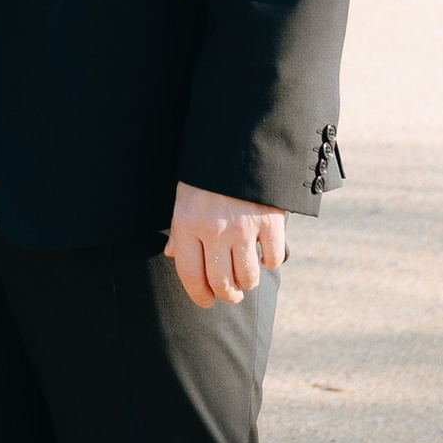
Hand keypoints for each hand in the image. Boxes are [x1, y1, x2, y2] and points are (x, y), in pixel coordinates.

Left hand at [165, 181, 288, 308]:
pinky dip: (269, 261)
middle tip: (232, 293)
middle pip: (221, 283)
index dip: (199, 295)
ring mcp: (242, 226)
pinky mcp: (269, 222)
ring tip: (247, 275)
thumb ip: (179, 229)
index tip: (207, 302)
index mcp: (187, 222)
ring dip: (248, 282)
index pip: (190, 274)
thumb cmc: (208, 174)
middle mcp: (213, 228)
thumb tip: (172, 255)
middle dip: (227, 295)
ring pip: (248, 278)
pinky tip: (263, 252)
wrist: (240, 141)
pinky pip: (271, 259)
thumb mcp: (185, 197)